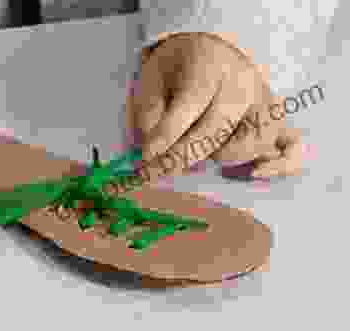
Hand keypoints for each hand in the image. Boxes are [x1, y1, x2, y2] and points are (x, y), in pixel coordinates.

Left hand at [132, 32, 305, 181]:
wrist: (212, 51)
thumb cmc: (178, 71)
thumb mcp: (152, 82)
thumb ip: (150, 116)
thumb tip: (153, 155)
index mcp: (209, 64)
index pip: (192, 101)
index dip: (168, 133)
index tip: (148, 156)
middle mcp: (243, 82)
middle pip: (218, 126)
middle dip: (185, 155)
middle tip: (158, 170)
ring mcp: (264, 101)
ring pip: (253, 141)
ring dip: (221, 155)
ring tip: (199, 149)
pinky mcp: (276, 120)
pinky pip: (288, 148)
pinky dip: (274, 165)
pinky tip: (252, 173)